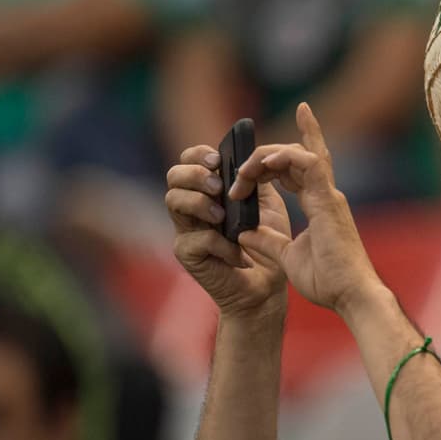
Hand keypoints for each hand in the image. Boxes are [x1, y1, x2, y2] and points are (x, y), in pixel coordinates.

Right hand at [166, 144, 291, 315]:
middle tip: (217, 187)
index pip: (189, 159)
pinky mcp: (187, 254)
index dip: (198, 155)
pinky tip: (239, 254)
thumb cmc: (265, 241)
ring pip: (173, 201)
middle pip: (173, 175)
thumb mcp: (266, 203)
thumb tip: (250, 156)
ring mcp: (186, 229)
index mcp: (208, 189)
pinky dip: (220, 244)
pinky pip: (195, 239)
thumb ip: (255, 178)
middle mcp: (191, 205)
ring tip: (222, 216)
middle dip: (194, 175)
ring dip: (199, 203)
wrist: (267, 284)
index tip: (217, 160)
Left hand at [230, 104, 383, 315]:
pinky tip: (264, 162)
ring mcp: (329, 196)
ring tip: (245, 169)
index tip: (242, 178)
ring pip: (300, 154)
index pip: (297, 169)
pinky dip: (285, 157)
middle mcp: (326, 195)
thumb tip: (244, 233)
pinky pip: (308, 164)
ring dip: (269, 154)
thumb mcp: (287, 257)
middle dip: (265, 154)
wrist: (350, 295)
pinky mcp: (329, 201)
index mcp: (319, 205)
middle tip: (239, 169)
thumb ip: (268, 241)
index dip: (270, 164)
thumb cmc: (328, 281)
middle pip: (297, 155)